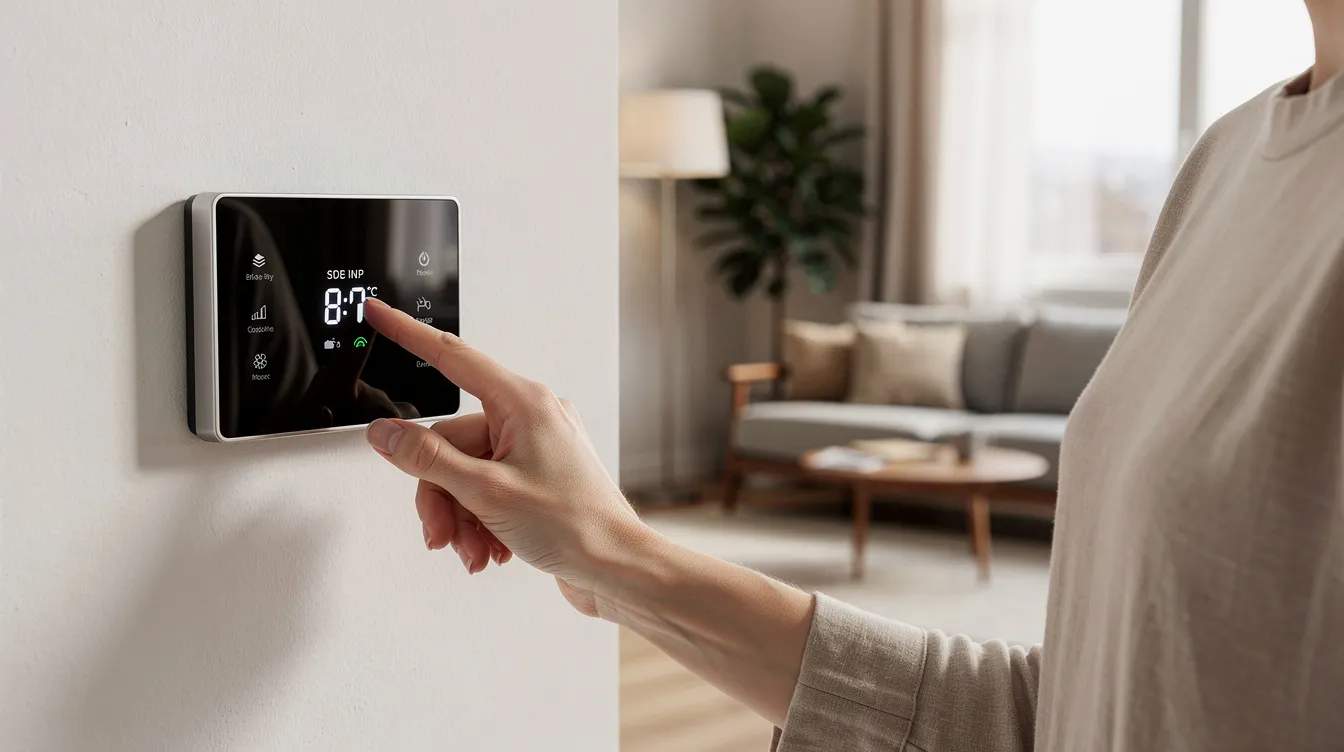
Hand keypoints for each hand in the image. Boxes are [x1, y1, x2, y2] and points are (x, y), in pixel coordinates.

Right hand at [359, 298, 653, 615]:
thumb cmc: (576, 526)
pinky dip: (480, 520)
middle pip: (450, 441)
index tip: (378, 313)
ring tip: (473, 549)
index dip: (408, 335)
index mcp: (524, 403)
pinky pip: (486, 487)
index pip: (452, 358)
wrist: (616, 568)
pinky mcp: (536, 478)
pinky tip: (491, 548)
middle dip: (441, 494)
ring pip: (464, 472)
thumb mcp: (486, 492)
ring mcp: (535, 448)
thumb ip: (428, 460)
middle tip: (442, 532)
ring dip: (460, 516)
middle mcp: (531, 418)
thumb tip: (386, 433)